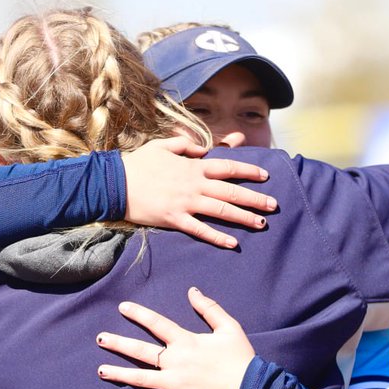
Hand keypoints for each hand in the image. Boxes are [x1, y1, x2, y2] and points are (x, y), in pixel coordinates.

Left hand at [95, 287, 255, 388]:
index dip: (139, 314)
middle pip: (140, 350)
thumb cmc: (241, 358)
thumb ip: (209, 308)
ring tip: (100, 370)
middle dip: (118, 343)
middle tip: (99, 338)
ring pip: (140, 378)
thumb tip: (192, 290)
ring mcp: (174, 384)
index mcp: (186, 342)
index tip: (122, 307)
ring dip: (119, 373)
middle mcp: (175, 362)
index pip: (157, 324)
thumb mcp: (229, 327)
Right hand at [122, 136, 276, 248]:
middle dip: (255, 199)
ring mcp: (185, 203)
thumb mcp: (164, 146)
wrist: (115, 183)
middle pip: (231, 191)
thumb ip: (187, 145)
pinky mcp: (174, 220)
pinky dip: (218, 237)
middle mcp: (194, 185)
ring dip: (243, 218)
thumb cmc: (139, 163)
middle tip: (274, 206)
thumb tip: (205, 149)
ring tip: (261, 224)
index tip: (265, 176)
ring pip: (221, 211)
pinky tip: (233, 243)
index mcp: (193, 166)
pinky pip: (200, 230)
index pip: (228, 167)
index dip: (249, 171)